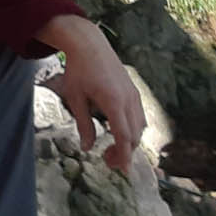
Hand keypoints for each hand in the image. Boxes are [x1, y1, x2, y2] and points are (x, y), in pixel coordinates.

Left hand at [39, 14, 147, 171]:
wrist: (89, 44)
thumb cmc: (78, 70)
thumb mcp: (75, 98)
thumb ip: (83, 124)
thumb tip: (88, 148)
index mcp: (114, 102)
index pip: (123, 135)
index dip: (124, 155)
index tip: (122, 170)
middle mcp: (129, 100)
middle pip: (134, 135)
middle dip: (124, 151)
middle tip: (107, 161)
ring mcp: (135, 95)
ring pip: (139, 127)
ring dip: (129, 141)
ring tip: (111, 149)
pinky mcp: (134, 92)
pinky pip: (139, 116)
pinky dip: (132, 129)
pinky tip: (119, 133)